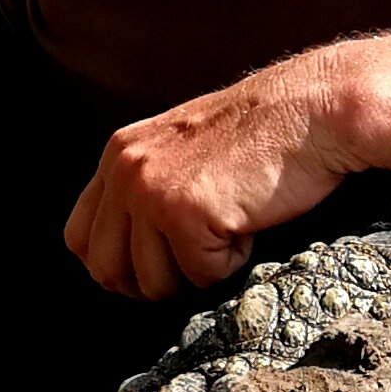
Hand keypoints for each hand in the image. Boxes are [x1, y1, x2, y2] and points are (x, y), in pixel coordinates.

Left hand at [63, 54, 357, 299]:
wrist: (311, 109)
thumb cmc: (261, 134)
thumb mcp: (181, 151)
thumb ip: (145, 188)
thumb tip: (126, 256)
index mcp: (119, 154)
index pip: (80, 237)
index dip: (116, 266)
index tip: (153, 268)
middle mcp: (125, 171)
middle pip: (106, 269)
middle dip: (152, 282)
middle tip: (196, 260)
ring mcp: (151, 192)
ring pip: (155, 281)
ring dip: (198, 268)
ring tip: (229, 225)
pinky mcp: (186, 213)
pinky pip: (202, 275)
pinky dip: (233, 261)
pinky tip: (249, 220)